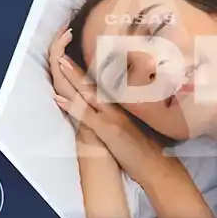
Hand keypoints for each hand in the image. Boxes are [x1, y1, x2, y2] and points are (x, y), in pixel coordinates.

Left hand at [48, 27, 173, 185]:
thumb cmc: (148, 149)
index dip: (91, 70)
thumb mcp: (138, 126)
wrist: (157, 166)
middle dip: (78, 67)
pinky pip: (85, 116)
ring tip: (60, 63)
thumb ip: (128, 113)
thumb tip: (121, 106)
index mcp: (124, 106)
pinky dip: (71, 106)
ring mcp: (112, 118)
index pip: (105, 83)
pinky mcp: (108, 131)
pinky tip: (58, 98)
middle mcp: (118, 107)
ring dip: (73, 77)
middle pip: (95, 83)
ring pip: (89, 93)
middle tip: (64, 51)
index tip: (81, 56)